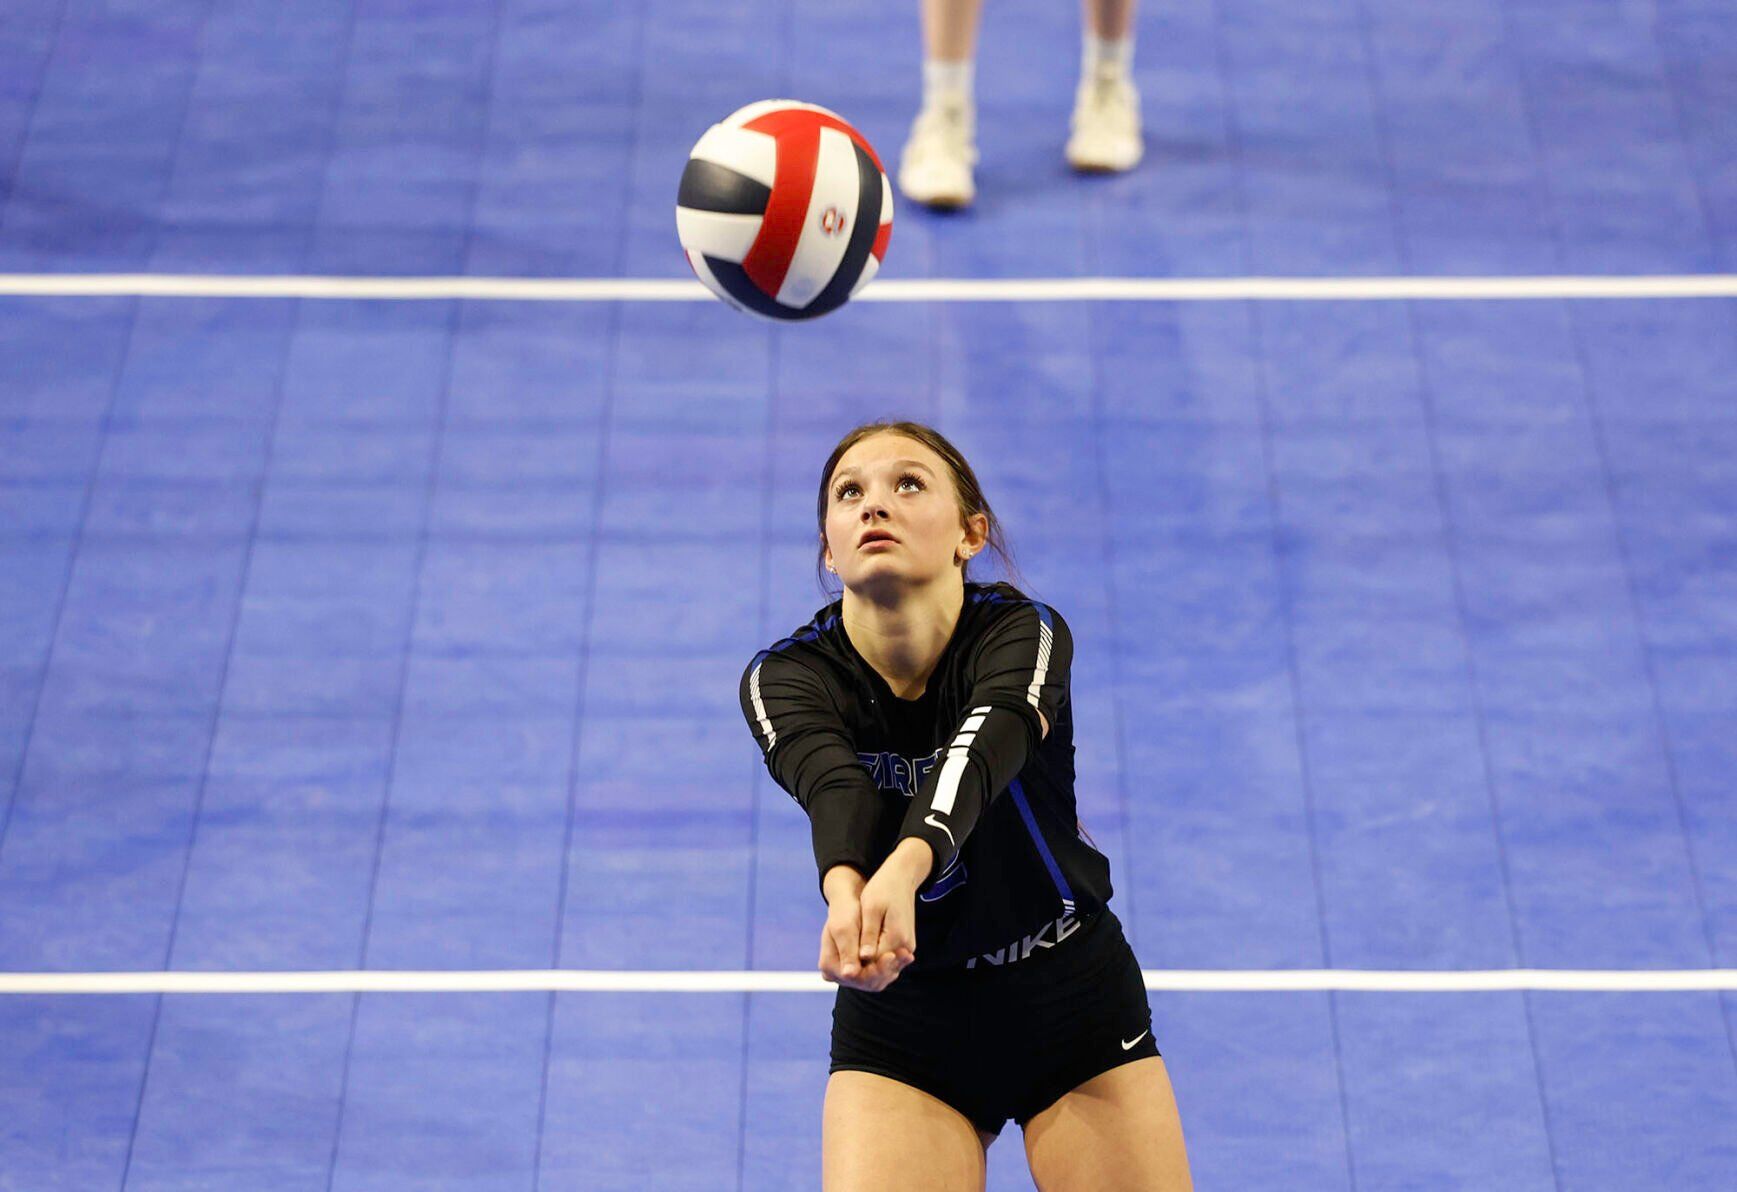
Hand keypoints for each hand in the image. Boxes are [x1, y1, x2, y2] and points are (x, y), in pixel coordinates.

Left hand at [818, 864, 913, 992]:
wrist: (901, 877)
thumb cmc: (883, 888)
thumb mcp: (871, 908)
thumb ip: (867, 935)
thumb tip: (862, 959)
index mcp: (897, 938)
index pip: (874, 965)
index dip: (856, 969)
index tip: (839, 969)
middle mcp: (905, 947)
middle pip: (881, 971)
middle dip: (860, 974)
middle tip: (839, 972)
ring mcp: (906, 947)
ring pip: (885, 968)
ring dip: (867, 971)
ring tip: (846, 968)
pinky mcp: (904, 944)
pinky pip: (888, 961)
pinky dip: (874, 963)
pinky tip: (857, 960)